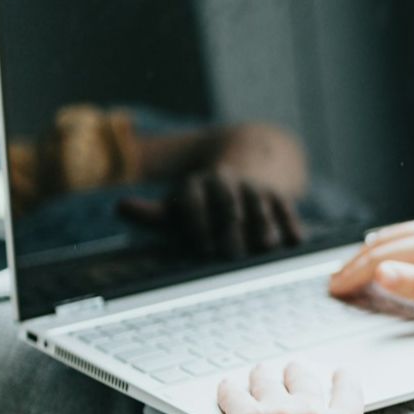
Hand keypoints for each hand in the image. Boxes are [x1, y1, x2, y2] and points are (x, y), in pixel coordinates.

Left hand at [120, 165, 303, 258]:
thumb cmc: (207, 200)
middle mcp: (227, 182)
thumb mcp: (179, 204)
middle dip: (231, 227)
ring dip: (263, 225)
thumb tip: (120, 207)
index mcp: (198, 184)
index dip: (197, 220)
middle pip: (228, 205)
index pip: (193, 197)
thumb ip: (153, 213)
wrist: (252, 159)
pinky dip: (291, 224)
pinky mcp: (280, 195)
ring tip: (265, 246)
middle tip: (232, 254)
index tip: (201, 246)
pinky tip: (294, 242)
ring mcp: (255, 188)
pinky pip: (286, 209)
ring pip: (259, 206)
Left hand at [215, 361, 363, 413]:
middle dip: (297, 372)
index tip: (340, 373)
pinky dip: (229, 388)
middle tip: (292, 372)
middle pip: (303, 376)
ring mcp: (276, 412)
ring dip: (263, 375)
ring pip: (267, 376)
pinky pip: (232, 390)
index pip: (349, 390)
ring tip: (259, 375)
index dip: (345, 378)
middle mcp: (310, 413)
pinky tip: (227, 389)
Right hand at [329, 219, 413, 322]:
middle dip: (356, 262)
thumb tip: (379, 273)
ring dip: (373, 250)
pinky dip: (395, 243)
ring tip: (355, 266)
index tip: (333, 290)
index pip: (380, 258)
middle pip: (385, 243)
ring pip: (400, 234)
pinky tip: (397, 250)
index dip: (352, 275)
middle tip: (334, 280)